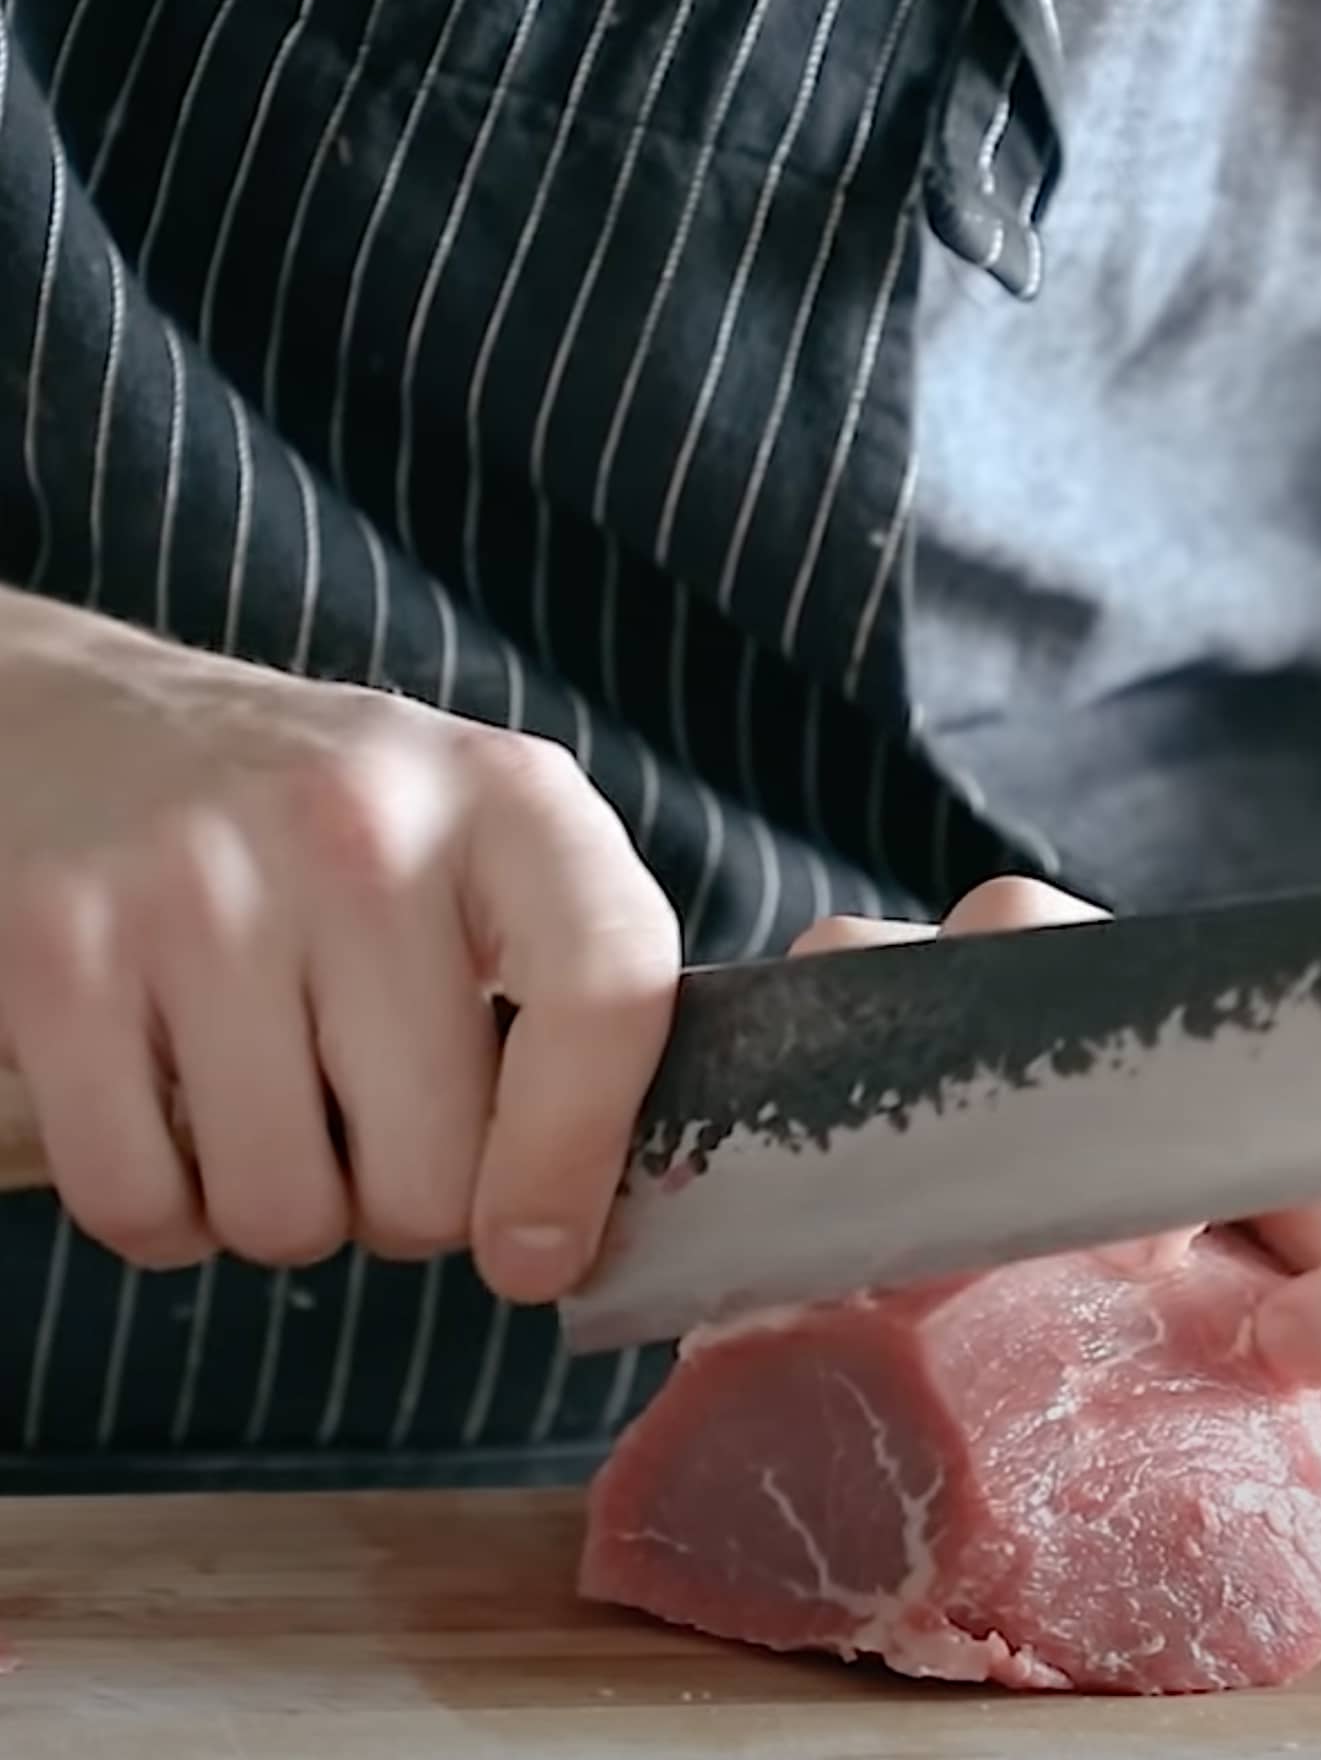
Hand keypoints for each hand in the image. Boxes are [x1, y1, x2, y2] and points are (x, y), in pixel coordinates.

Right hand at [0, 590, 677, 1302]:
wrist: (102, 727)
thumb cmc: (335, 827)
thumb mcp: (490, 852)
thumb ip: (575, 1003)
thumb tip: (576, 1233)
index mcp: (510, 800)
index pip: (608, 990)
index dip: (581, 1156)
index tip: (542, 1250)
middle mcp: (360, 826)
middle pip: (435, 1169)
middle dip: (412, 1199)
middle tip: (376, 1117)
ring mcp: (198, 886)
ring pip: (287, 1212)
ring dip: (289, 1204)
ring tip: (278, 1093)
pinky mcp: (56, 954)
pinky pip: (142, 1207)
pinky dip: (165, 1207)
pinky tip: (178, 1106)